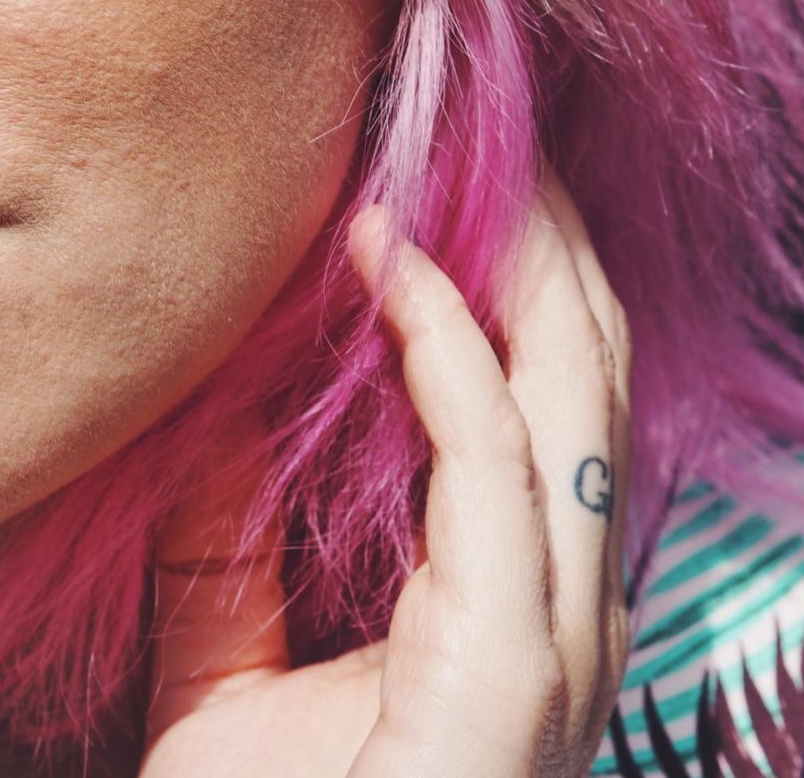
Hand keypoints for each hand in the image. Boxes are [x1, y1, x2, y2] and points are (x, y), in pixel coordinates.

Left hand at [139, 175, 631, 776]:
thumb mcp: (224, 667)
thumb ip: (223, 553)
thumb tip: (217, 417)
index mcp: (512, 612)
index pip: (542, 412)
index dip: (507, 289)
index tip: (434, 187)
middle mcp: (561, 615)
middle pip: (586, 381)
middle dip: (545, 248)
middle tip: (482, 135)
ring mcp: (554, 638)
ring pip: (572, 395)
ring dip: (521, 259)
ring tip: (457, 152)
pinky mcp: (514, 658)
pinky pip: (492, 454)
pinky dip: (446, 338)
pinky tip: (386, 256)